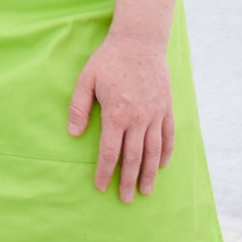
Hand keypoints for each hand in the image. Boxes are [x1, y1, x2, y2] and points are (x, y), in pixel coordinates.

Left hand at [68, 30, 174, 201]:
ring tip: (145, 191)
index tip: (100, 187)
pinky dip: (166, 153)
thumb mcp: (86, 79)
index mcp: (116, 114)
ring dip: (148, 174)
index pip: (110, 152)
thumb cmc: (109, 60)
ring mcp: (155, 115)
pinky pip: (169, 136)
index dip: (104, 171)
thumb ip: (78, 107)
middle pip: (133, 158)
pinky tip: (162, 166)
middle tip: (124, 199)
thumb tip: (73, 133)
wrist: (139, 42)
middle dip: (127, 180)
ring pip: (153, 152)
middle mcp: (139, 119)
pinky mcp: (167, 108)